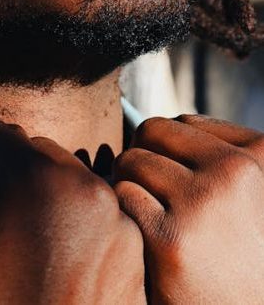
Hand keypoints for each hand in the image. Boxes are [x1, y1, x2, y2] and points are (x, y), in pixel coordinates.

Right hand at [0, 121, 145, 303]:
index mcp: (30, 178)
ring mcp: (117, 220)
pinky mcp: (135, 254)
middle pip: (35, 151)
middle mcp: (84, 186)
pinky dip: (72, 220)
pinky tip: (53, 255)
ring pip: (69, 179)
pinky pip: (96, 214)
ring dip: (41, 192)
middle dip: (6, 169)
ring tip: (21, 231)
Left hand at [114, 115, 263, 303]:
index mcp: (260, 153)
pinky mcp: (170, 237)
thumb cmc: (237, 249)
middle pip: (152, 130)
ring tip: (153, 215)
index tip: (177, 179)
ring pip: (130, 160)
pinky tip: (147, 237)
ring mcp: (202, 202)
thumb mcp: (246, 191)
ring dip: (130, 184)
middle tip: (154, 192)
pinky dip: (125, 213)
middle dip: (144, 156)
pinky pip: (121, 194)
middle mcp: (235, 171)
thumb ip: (214, 154)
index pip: (184, 121)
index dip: (168, 148)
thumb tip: (156, 124)